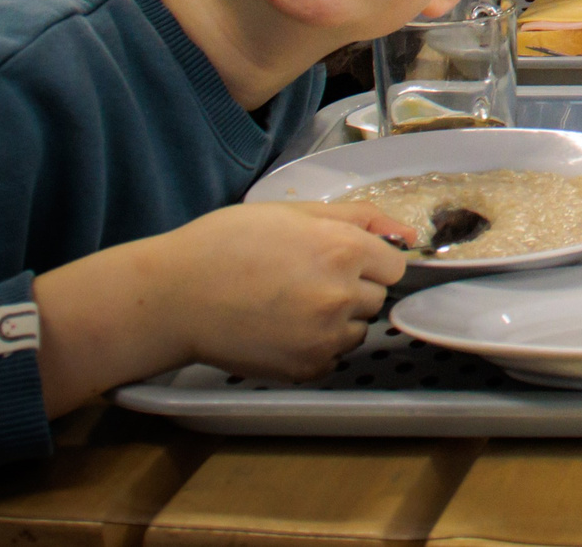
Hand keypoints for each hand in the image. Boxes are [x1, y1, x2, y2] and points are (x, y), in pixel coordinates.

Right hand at [35, 202, 412, 411]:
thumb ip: (359, 218)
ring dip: (337, 320)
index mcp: (345, 251)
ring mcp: (325, 338)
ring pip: (357, 329)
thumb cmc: (228, 244)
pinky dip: (316, 346)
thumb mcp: (295, 212)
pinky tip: (281, 329)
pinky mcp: (306, 368)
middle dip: (352, 287)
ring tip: (289, 305)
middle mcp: (343, 296)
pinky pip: (333, 357)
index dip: (367, 260)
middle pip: (376, 297)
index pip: (394, 264)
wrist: (175, 296)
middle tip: (304, 280)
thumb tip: (407, 234)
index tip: (338, 260)